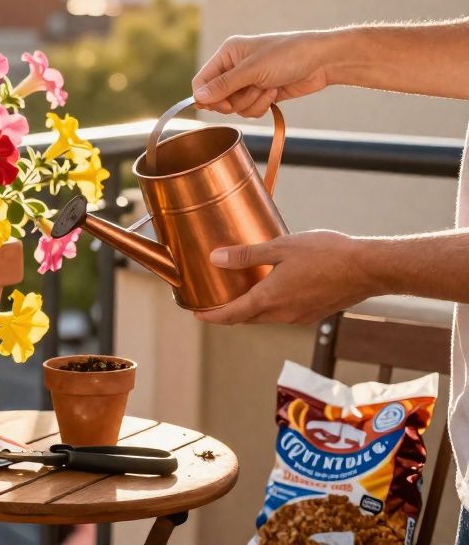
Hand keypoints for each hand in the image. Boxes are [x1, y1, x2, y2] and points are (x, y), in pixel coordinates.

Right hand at [192, 32, 335, 115]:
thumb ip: (223, 85)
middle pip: (217, 98)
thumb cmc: (287, 56)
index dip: (208, 97)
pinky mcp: (260, 94)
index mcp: (227, 54)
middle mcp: (234, 68)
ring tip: (268, 88)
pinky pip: (249, 110)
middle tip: (250, 92)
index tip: (223, 105)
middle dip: (235, 100)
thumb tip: (197, 98)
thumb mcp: (252, 70)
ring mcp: (248, 82)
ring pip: (234, 107)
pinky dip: (261, 106)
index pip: (202, 81)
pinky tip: (274, 93)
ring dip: (251, 103)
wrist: (322, 62)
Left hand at [194, 231, 375, 324]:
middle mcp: (283, 314)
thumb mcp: (281, 247)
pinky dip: (271, 305)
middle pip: (247, 318)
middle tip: (214, 301)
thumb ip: (246, 255)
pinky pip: (284, 313)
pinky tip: (273, 288)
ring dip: (251, 309)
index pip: (232, 315)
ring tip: (241, 292)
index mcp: (270, 299)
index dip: (211, 316)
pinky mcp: (315, 313)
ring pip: (267, 317)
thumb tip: (215, 259)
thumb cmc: (327, 254)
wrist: (370, 269)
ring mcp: (300, 316)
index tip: (197, 314)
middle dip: (229, 312)